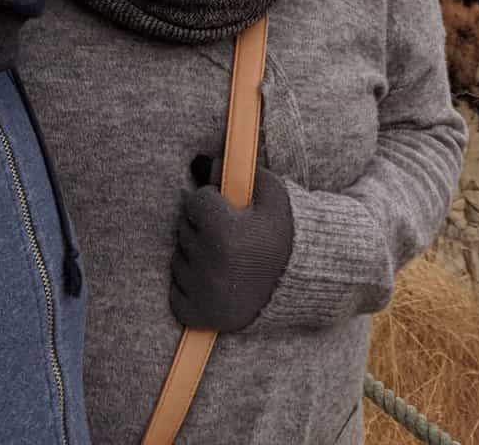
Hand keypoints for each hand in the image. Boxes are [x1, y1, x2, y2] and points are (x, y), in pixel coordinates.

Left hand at [169, 155, 294, 331]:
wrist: (302, 284)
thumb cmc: (287, 233)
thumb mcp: (271, 193)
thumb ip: (236, 172)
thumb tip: (201, 162)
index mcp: (226, 231)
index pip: (195, 201)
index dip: (212, 201)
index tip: (229, 210)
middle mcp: (210, 264)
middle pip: (184, 228)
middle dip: (203, 226)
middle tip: (230, 233)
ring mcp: (202, 293)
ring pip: (179, 259)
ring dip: (196, 254)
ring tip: (226, 257)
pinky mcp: (196, 316)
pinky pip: (176, 290)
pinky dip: (191, 285)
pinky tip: (217, 280)